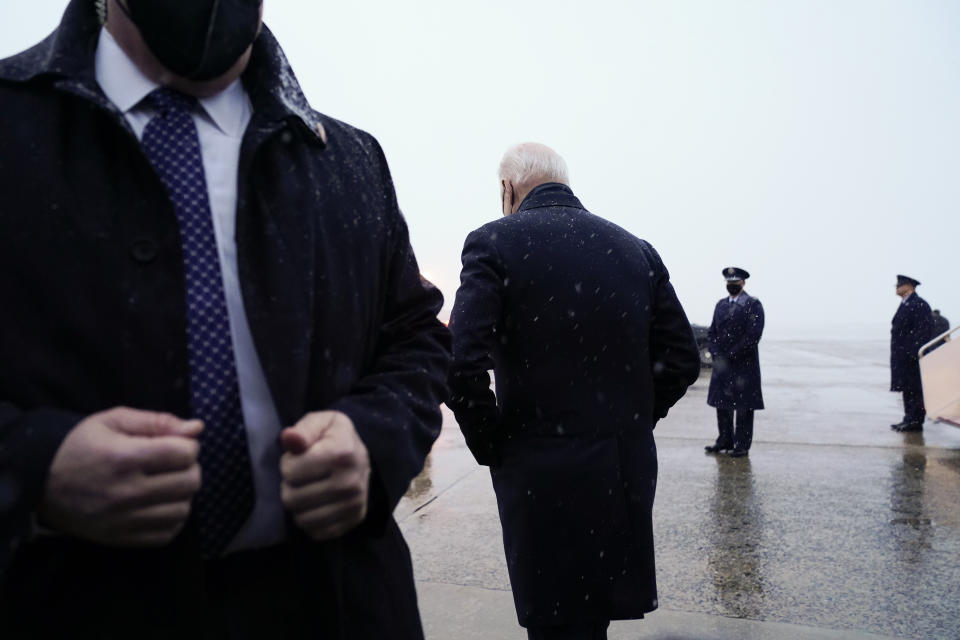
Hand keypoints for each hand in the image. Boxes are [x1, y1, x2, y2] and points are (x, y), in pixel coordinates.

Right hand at [39, 407, 201, 546]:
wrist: (40, 481)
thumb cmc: (81, 444)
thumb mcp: (114, 420)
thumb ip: (158, 421)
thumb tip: (197, 428)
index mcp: (124, 457)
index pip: (185, 454)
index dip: (188, 445)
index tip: (175, 444)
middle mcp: (126, 492)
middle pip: (190, 482)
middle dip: (189, 468)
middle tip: (173, 463)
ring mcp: (123, 519)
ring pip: (183, 510)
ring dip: (182, 494)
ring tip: (166, 484)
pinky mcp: (121, 538)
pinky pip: (167, 534)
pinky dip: (171, 519)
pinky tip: (159, 504)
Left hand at [280, 411, 370, 539]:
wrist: (362, 457)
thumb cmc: (334, 437)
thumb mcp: (321, 422)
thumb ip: (303, 429)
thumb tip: (289, 438)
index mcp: (341, 453)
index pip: (290, 471)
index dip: (288, 463)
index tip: (300, 457)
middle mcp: (350, 482)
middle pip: (292, 498)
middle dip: (290, 486)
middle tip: (302, 476)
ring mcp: (353, 505)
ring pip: (301, 519)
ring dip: (298, 505)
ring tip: (307, 490)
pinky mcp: (354, 521)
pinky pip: (316, 533)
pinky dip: (311, 520)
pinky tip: (316, 505)